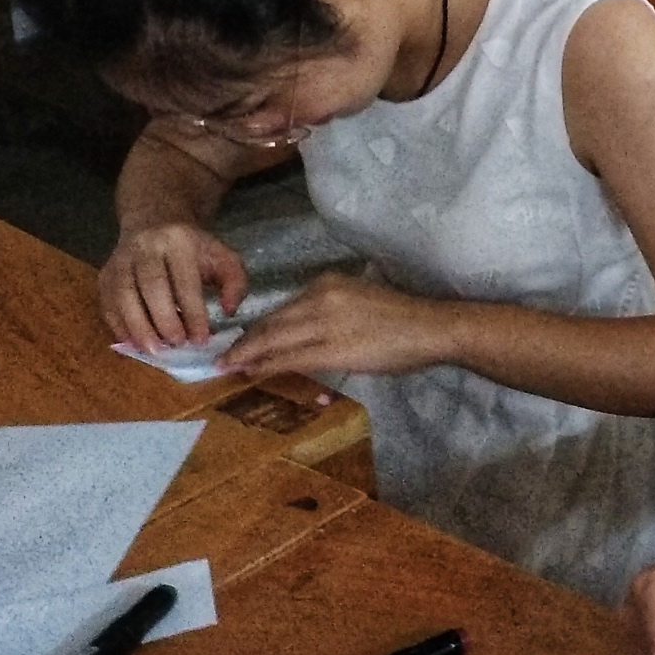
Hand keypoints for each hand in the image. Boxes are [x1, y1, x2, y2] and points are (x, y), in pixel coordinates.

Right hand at [100, 224, 246, 348]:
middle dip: (164, 320)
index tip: (201, 339)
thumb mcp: (222, 256)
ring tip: (153, 351)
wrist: (155, 221)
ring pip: (123, 295)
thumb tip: (229, 310)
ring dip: (137, 327)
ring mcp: (121, 260)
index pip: (185, 281)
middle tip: (176, 345)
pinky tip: (132, 344)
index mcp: (179, 241)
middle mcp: (146, 247)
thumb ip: (235, 282)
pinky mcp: (105, 273)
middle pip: (151, 286)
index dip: (193, 313)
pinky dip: (118, 325)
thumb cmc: (194, 247)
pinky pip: (107, 302)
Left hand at [217, 273, 454, 379]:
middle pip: (272, 322)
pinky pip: (288, 358)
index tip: (244, 339)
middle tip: (223, 356)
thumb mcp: (360, 302)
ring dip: (246, 354)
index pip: (284, 308)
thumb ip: (331, 312)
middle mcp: (321, 296)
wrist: (432, 327)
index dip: (260, 326)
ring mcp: (325, 322)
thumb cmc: (404, 319)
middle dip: (245, 341)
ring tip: (226, 366)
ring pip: (273, 339)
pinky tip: (249, 371)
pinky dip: (264, 366)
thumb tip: (306, 335)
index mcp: (328, 283)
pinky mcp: (331, 348)